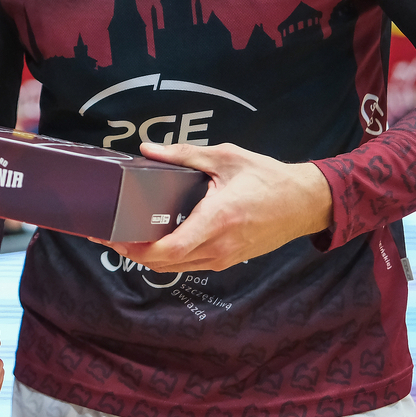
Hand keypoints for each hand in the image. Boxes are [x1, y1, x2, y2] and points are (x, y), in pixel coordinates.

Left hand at [98, 142, 332, 273]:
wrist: (305, 203)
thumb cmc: (268, 178)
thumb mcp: (225, 158)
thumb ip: (184, 155)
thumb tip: (148, 149)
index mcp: (217, 221)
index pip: (169, 250)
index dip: (136, 249)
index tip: (114, 238)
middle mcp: (219, 247)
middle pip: (165, 264)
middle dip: (133, 253)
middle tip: (110, 235)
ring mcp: (225, 257)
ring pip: (177, 268)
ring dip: (149, 258)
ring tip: (127, 237)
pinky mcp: (229, 259)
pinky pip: (191, 264)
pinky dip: (168, 257)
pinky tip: (156, 239)